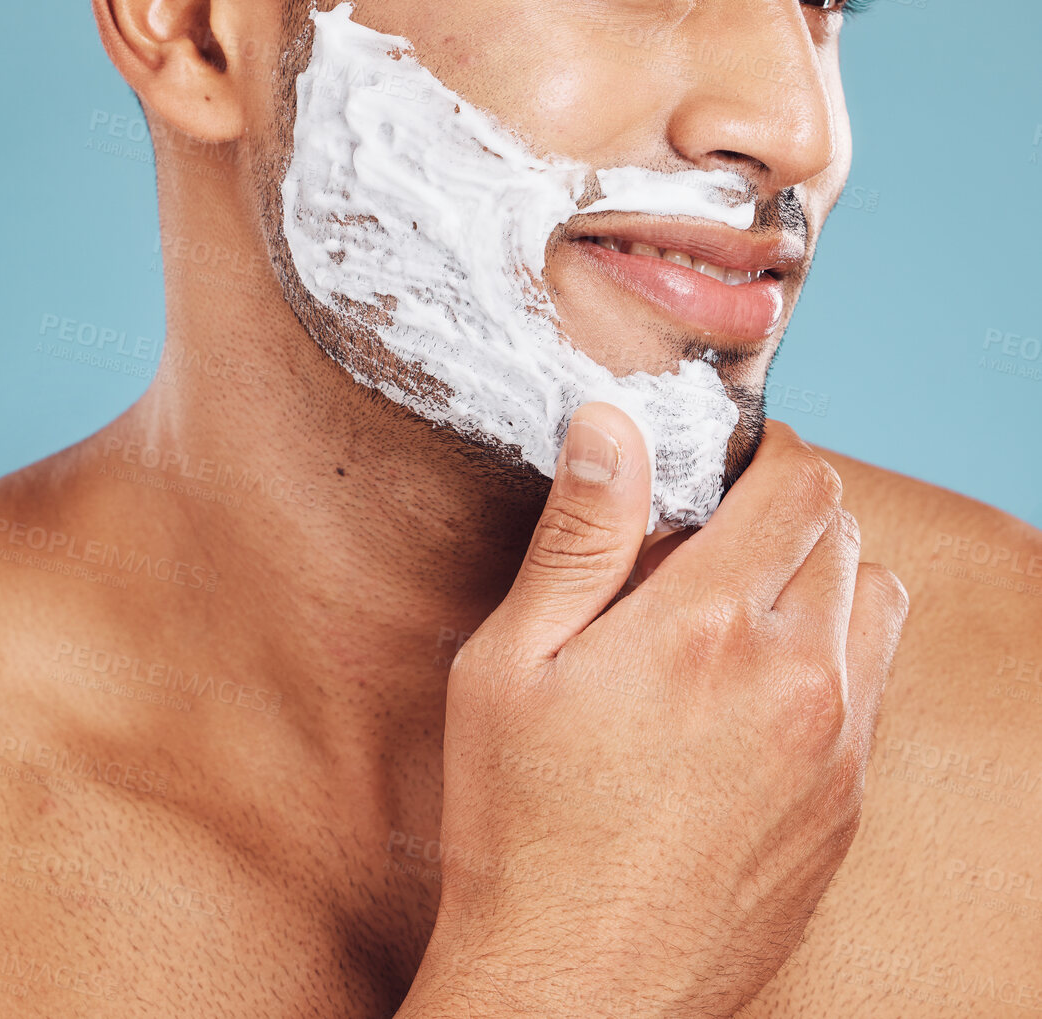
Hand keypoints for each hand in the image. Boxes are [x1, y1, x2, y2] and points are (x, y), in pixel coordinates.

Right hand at [399, 408, 907, 1017]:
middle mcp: (798, 682)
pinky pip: (875, 690)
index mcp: (711, 629)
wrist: (574, 994)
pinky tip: (756, 693)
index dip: (765, 457)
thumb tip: (612, 427)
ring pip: (878, 605)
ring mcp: (836, 751)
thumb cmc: (521, 827)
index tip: (722, 468)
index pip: (801, 487)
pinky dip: (837, 658)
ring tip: (743, 610)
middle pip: (845, 536)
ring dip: (825, 580)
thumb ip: (579, 536)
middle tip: (710, 544)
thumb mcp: (512, 664)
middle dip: (787, 514)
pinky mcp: (847, 808)